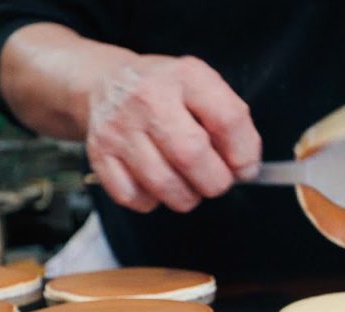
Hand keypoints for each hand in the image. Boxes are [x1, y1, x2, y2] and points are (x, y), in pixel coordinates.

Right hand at [86, 55, 261, 212]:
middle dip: (215, 182)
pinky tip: (155, 184)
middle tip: (215, 181)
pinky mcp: (99, 155)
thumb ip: (230, 123)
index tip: (245, 169)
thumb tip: (244, 170)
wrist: (106, 83)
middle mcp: (148, 98)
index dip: (244, 154)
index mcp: (185, 76)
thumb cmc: (165, 92)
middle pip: (192, 156)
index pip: (228, 119)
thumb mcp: (202, 88)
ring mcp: (120, 128)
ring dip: (186, 196)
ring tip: (188, 184)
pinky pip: (134, 198)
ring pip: (164, 184)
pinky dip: (152, 201)